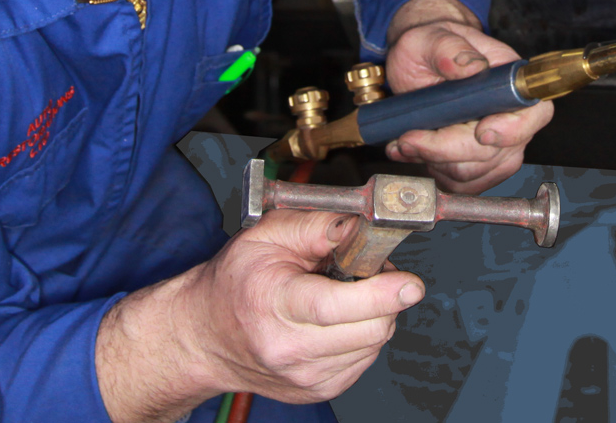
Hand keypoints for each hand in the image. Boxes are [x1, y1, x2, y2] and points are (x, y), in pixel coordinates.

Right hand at [96, 209, 423, 422]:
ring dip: (375, 313)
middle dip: (384, 295)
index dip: (380, 294)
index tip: (410, 284)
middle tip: (364, 270)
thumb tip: (359, 225)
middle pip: (370, 329)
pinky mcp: (320, 390)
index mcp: (274, 306)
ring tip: (341, 292)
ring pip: (375, 343)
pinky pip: (366, 357)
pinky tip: (338, 318)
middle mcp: (291, 350)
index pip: (336, 306)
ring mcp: (307, 377)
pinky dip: (364, 333)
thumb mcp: (264, 236)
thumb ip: (315, 225)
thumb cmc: (234, 283)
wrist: (205, 336)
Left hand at [384, 0, 553, 194]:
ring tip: (405, 141)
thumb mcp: (430, 37)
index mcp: (509, 80)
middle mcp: (509, 115)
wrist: (419, 61)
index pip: (534, 113)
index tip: (481, 133)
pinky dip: (435, 172)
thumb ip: (448, 47)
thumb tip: (469, 66)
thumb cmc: (430, 46)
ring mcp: (496, 143)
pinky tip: (414, 151)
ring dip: (436, 163)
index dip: (513, 129)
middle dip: (447, 150)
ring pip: (476, 172)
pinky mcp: (476, 162)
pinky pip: (463, 183)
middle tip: (409, 137)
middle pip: (496, 152)